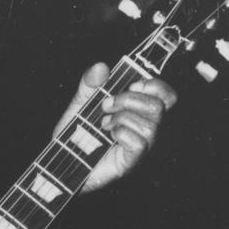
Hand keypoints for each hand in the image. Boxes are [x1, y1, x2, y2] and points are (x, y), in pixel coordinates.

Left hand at [54, 63, 176, 193]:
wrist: (61, 161)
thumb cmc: (75, 135)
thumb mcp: (80, 103)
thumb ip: (90, 84)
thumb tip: (100, 67)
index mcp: (139, 112)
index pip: (167, 96)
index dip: (154, 86)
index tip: (131, 84)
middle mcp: (145, 128)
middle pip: (159, 107)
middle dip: (130, 100)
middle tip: (106, 105)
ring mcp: (140, 147)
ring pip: (150, 126)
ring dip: (122, 118)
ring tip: (104, 123)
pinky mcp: (131, 161)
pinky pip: (139, 143)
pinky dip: (122, 134)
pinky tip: (108, 136)